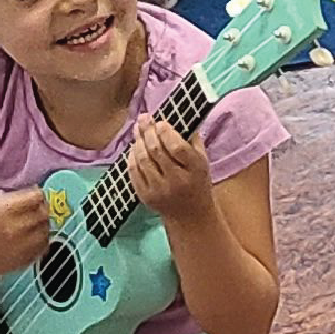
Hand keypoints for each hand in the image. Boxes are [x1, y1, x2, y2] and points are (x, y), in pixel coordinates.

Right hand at [0, 188, 56, 280]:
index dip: (37, 193)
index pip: (35, 197)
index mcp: (2, 210)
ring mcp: (18, 247)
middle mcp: (13, 229)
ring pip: (46, 230)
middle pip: (43, 213)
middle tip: (37, 206)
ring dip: (43, 223)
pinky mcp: (21, 261)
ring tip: (35, 221)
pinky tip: (33, 236)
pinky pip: (43, 248)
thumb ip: (9, 197)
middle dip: (42, 207)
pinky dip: (41, 240)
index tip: (34, 194)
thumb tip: (32, 191)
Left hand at [124, 112, 214, 226]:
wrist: (190, 216)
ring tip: (138, 130)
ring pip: (143, 160)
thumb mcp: (202, 161)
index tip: (160, 122)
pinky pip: (134, 172)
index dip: (165, 132)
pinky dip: (132, 157)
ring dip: (138, 142)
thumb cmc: (197, 182)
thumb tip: (176, 116)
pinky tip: (134, 147)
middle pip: (156, 151)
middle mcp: (177, 181)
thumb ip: (192, 140)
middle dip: (148, 131)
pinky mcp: (145, 197)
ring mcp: (159, 190)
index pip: (177, 147)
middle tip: (144, 119)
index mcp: (194, 170)